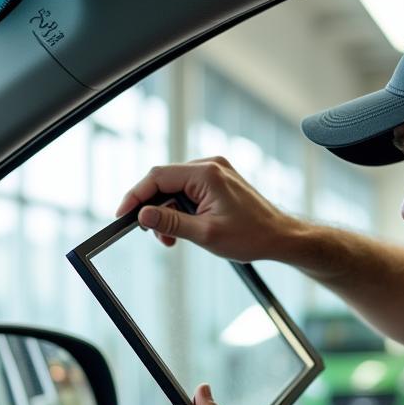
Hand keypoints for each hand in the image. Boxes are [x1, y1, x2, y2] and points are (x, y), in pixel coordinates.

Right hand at [114, 156, 298, 262]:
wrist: (280, 237)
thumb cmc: (251, 236)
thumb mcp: (205, 234)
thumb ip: (171, 222)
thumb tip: (143, 215)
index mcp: (206, 173)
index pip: (157, 177)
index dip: (136, 196)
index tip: (123, 215)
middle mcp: (210, 166)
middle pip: (164, 181)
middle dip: (154, 209)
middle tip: (154, 235)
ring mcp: (215, 171)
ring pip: (175, 188)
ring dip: (168, 212)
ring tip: (172, 239)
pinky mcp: (218, 181)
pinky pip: (188, 190)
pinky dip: (181, 209)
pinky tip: (185, 229)